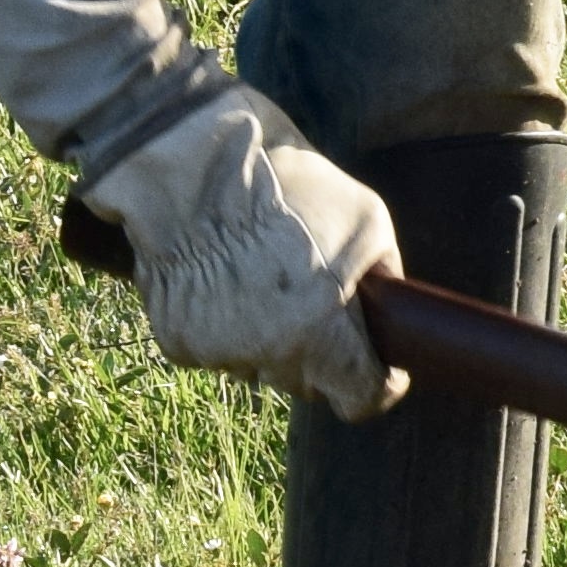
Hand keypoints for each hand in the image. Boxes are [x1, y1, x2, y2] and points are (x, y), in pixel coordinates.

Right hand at [93, 85, 403, 421]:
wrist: (192, 167)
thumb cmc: (286, 188)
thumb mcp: (366, 218)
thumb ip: (384, 274)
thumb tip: (387, 307)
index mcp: (320, 333)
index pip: (362, 399)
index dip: (379, 384)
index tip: (382, 366)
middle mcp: (268, 354)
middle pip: (312, 383)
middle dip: (324, 354)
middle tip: (319, 303)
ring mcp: (219, 352)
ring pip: (263, 366)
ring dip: (273, 340)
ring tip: (264, 278)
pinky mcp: (179, 343)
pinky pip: (218, 349)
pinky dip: (226, 325)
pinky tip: (225, 279)